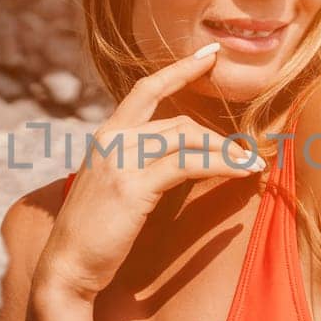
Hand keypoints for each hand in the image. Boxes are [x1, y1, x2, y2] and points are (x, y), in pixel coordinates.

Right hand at [36, 42, 263, 300]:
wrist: (67, 264)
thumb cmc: (94, 232)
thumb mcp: (112, 185)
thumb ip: (136, 162)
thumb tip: (177, 155)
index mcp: (106, 135)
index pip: (146, 89)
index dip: (179, 69)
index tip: (209, 55)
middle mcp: (111, 139)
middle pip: (179, 121)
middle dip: (218, 138)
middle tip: (248, 153)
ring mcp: (120, 160)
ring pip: (187, 138)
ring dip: (227, 152)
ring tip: (253, 165)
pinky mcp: (133, 186)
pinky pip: (188, 163)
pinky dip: (221, 164)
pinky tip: (242, 171)